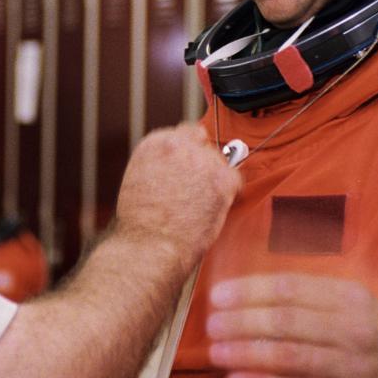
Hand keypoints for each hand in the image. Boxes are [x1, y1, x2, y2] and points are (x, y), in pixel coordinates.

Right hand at [113, 124, 239, 268]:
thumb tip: (180, 166)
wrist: (149, 245)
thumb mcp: (140, 179)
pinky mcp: (221, 179)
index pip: (187, 132)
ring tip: (199, 207)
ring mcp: (202, 160)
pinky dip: (230, 195)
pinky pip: (236, 181)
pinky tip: (214, 209)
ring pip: (222, 164)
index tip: (191, 168)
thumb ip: (162, 164)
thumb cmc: (141, 224)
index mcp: (156, 143)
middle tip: (196, 194)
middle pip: (207, 148)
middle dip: (204, 168)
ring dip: (216, 182)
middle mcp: (179, 144)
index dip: (192, 151)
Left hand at [205, 273, 377, 377]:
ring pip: (290, 357)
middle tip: (212, 323)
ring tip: (216, 351)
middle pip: (287, 322)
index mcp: (350, 297)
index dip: (251, 290)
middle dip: (243, 321)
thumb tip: (254, 278)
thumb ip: (309, 288)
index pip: (291, 289)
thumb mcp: (352, 299)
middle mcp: (352, 329)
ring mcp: (350, 366)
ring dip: (247, 353)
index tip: (219, 295)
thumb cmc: (370, 332)